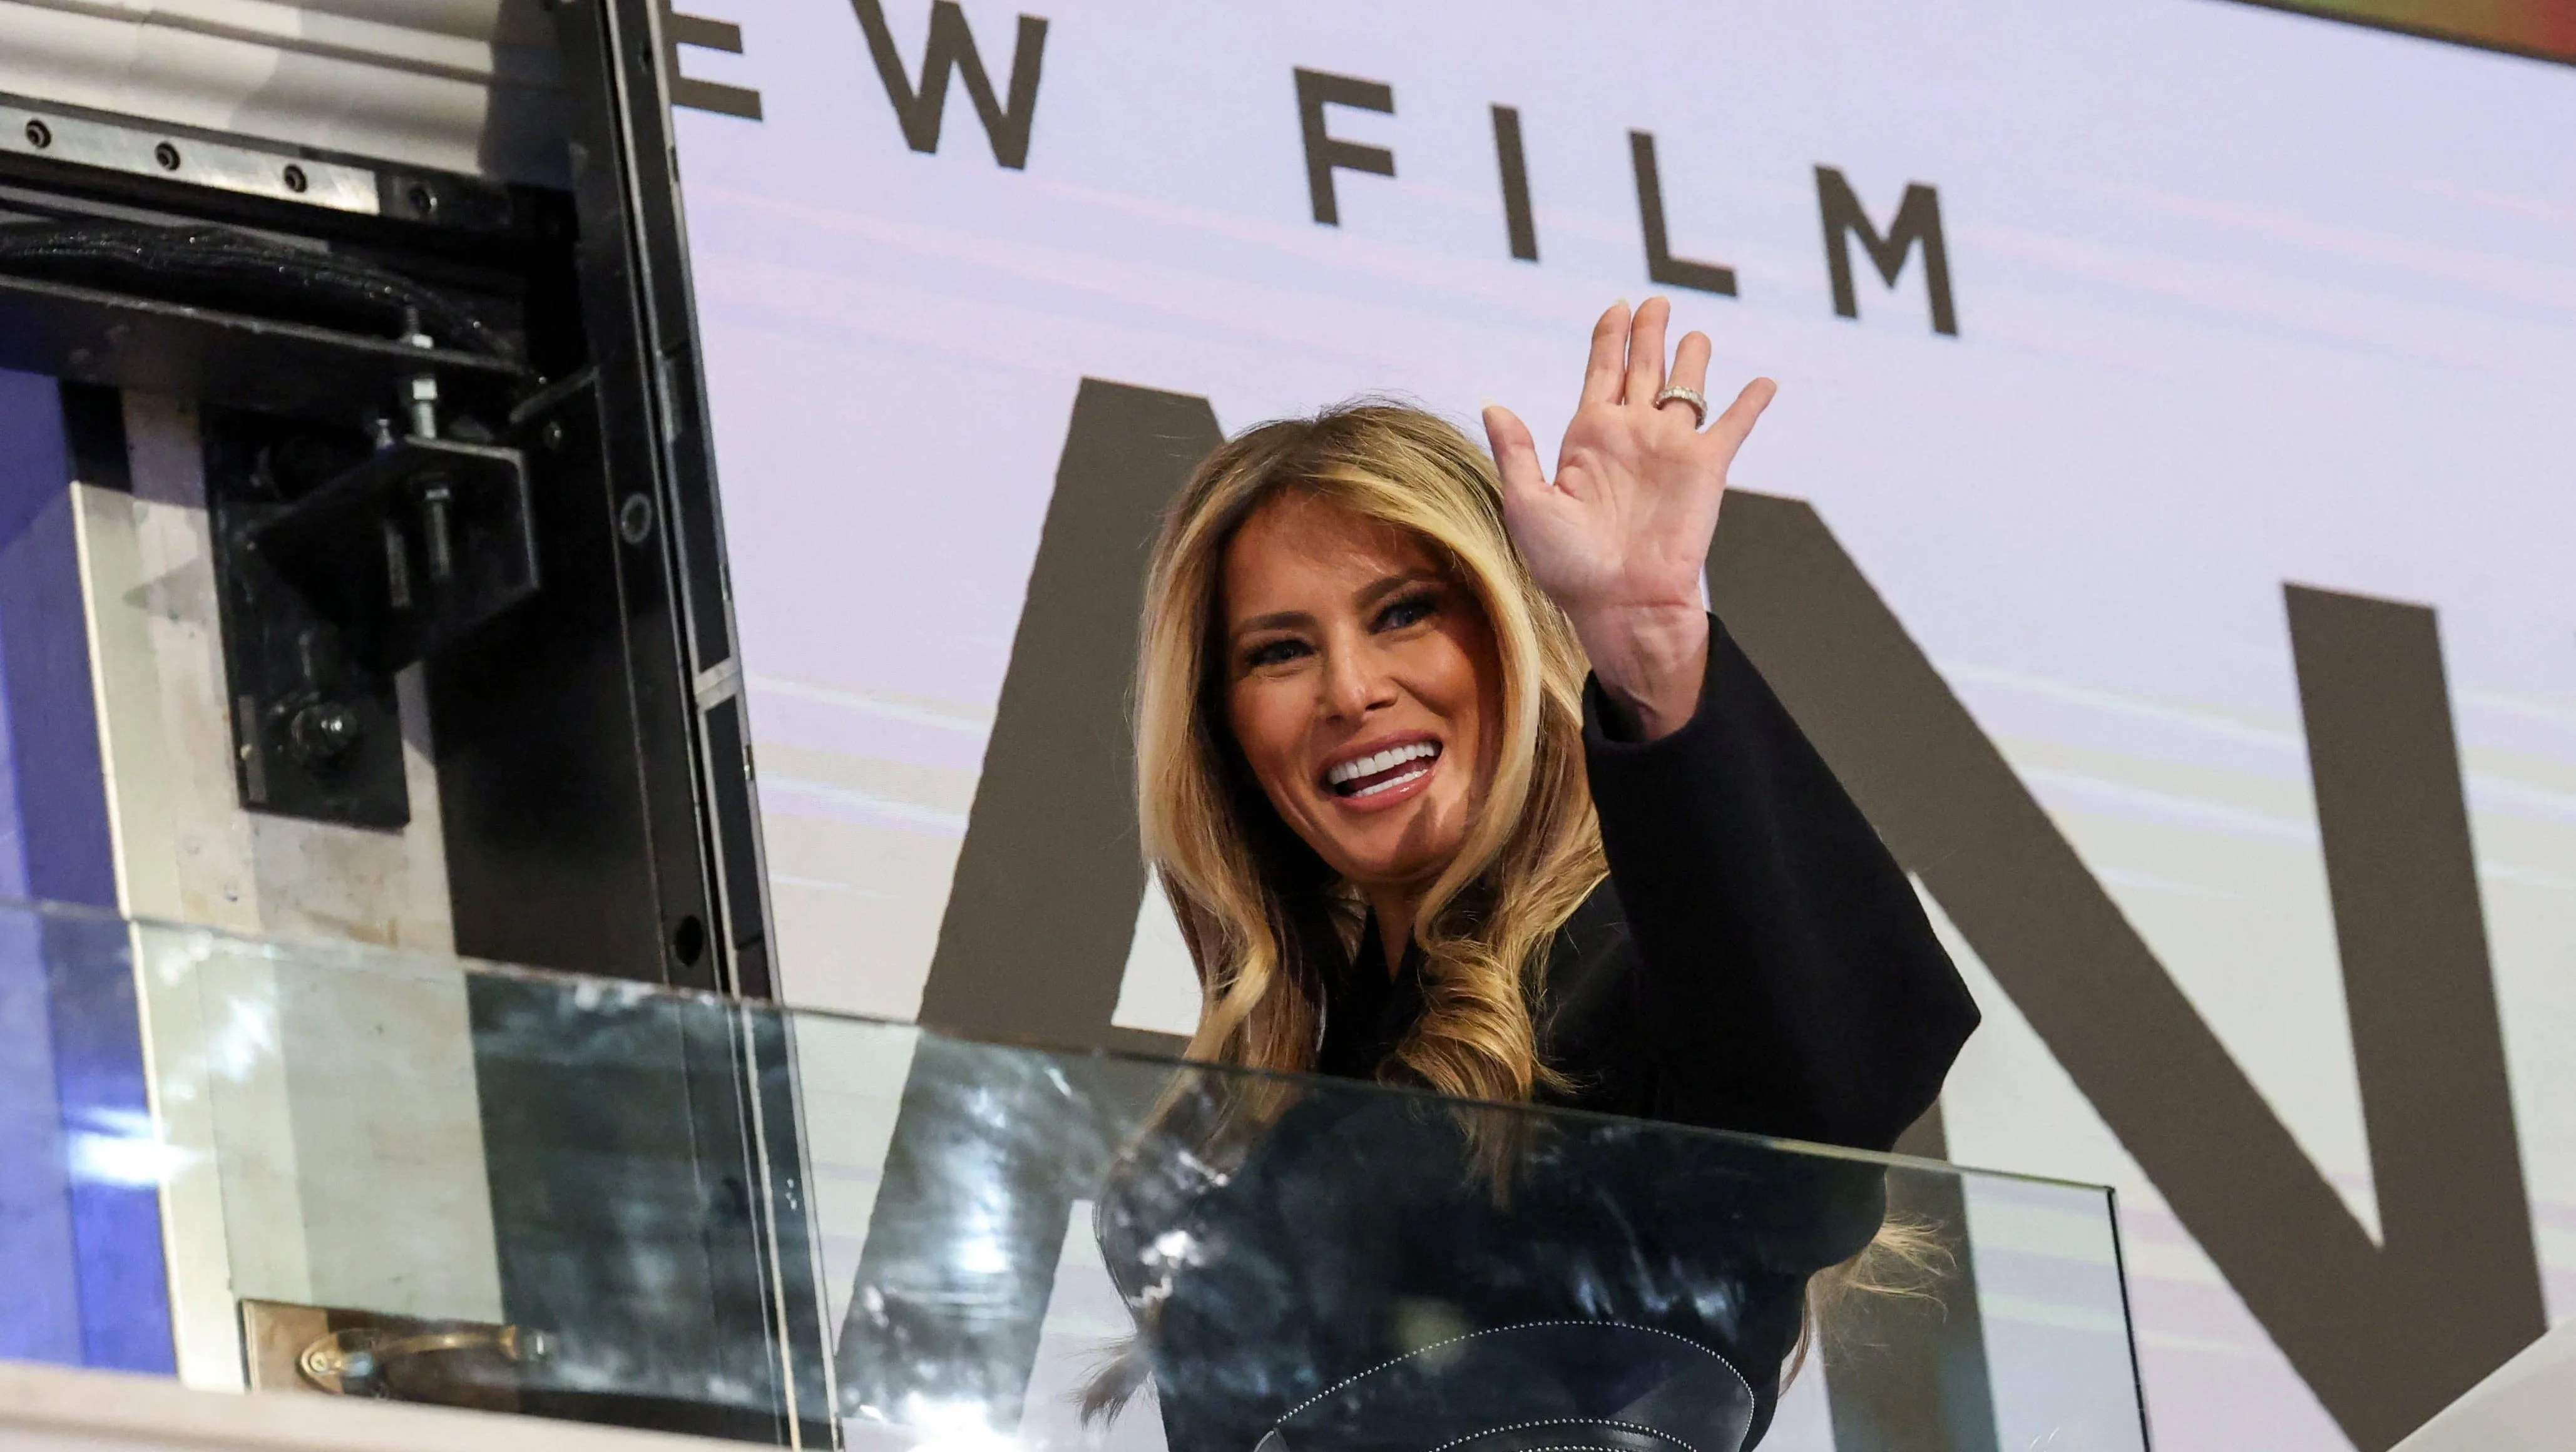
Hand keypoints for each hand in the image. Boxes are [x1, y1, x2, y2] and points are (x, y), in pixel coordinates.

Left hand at [1483, 298, 1775, 739]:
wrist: (1619, 603)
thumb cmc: (1568, 566)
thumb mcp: (1527, 504)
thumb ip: (1516, 451)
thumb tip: (1494, 404)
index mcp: (1588, 438)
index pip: (1601, 371)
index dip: (1609, 337)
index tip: (1617, 307)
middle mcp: (1633, 435)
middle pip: (1644, 367)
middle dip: (1650, 332)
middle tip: (1656, 301)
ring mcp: (1671, 448)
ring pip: (1687, 386)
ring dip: (1693, 357)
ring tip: (1695, 334)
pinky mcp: (1706, 468)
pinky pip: (1733, 425)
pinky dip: (1750, 402)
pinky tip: (1764, 380)